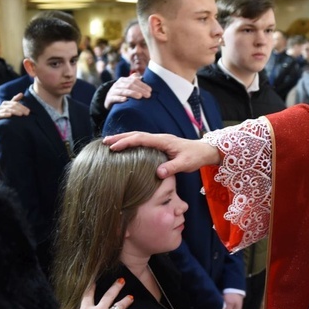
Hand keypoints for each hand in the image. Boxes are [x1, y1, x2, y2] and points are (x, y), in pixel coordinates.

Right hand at [0, 93, 29, 127]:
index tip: (29, 111)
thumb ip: (15, 101)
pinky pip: (0, 114)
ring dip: (14, 111)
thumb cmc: (4, 115)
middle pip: (12, 106)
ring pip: (7, 110)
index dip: (22, 107)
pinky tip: (10, 115)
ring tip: (21, 114)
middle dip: (20, 109)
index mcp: (6, 103)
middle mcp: (1, 106)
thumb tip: (21, 93)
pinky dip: (5, 114)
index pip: (15, 103)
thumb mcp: (10, 108)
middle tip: (27, 113)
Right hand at [103, 132, 220, 177]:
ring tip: (109, 143)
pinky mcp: (159, 144)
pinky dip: (131, 142)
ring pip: (138, 137)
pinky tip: (125, 148)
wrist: (203, 151)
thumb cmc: (195, 156)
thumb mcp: (185, 164)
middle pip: (136, 135)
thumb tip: (158, 173)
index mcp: (163, 141)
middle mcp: (159, 138)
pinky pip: (142, 141)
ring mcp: (159, 140)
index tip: (113, 147)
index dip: (126, 142)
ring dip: (124, 139)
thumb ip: (172, 168)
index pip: (141, 139)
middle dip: (120, 138)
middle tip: (104, 142)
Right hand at [104, 73, 151, 108]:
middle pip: (130, 85)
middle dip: (140, 90)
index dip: (142, 85)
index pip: (134, 80)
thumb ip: (134, 81)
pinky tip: (126, 100)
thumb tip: (142, 77)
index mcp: (123, 80)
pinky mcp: (109, 99)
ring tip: (140, 96)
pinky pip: (115, 98)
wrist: (108, 100)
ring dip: (132, 93)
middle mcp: (118, 84)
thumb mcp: (127, 86)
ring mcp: (113, 91)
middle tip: (148, 95)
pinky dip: (120, 99)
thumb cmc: (121, 93)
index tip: (150, 90)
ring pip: (123, 91)